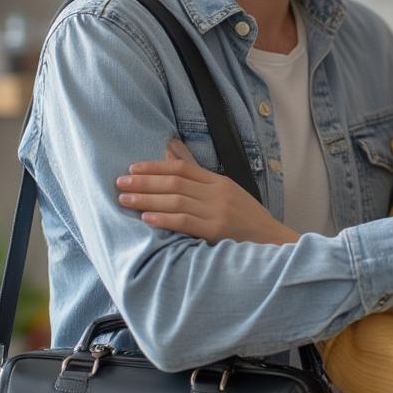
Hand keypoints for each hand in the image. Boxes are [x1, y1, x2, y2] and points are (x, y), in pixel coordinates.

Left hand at [116, 140, 297, 245]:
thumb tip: (171, 151)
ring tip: (125, 200)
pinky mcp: (218, 230)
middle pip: (175, 182)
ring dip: (148, 200)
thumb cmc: (246, 219)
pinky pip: (186, 222)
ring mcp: (218, 211)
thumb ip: (198, 175)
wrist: (272, 241)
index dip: (155, 166)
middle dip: (145, 182)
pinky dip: (164, 219)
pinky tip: (147, 218)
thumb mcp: (226, 192)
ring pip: (176, 200)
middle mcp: (218, 193)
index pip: (182, 168)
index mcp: (219, 182)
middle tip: (120, 182)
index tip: (133, 168)